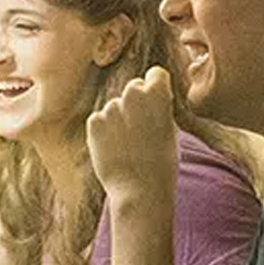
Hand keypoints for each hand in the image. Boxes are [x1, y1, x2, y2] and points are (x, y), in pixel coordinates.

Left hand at [85, 67, 180, 202]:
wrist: (140, 190)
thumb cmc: (161, 163)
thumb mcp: (170, 130)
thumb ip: (159, 108)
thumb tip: (150, 96)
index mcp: (157, 95)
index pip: (155, 74)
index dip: (156, 87)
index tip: (156, 101)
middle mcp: (132, 95)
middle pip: (134, 88)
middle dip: (136, 102)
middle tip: (141, 129)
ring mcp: (111, 108)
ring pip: (115, 106)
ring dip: (119, 119)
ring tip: (128, 144)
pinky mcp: (94, 122)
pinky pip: (100, 119)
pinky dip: (105, 130)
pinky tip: (114, 148)